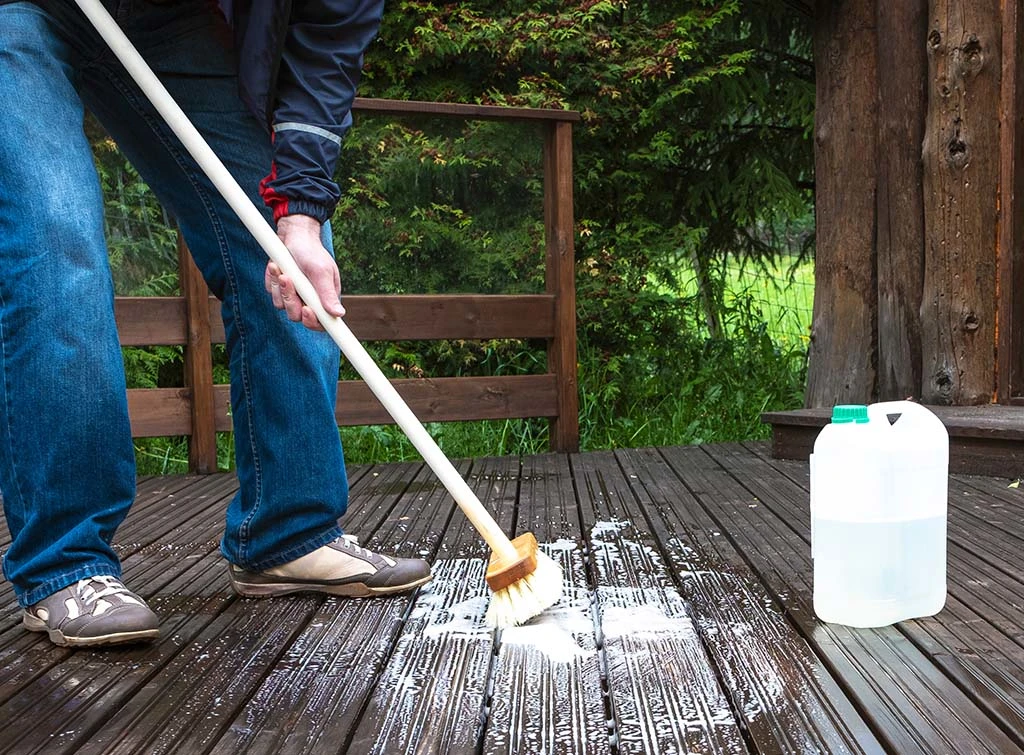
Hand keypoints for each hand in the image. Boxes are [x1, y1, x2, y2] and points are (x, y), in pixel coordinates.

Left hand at [265, 214, 345, 329]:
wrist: (294, 235)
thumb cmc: (312, 252)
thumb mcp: (322, 272)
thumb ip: (328, 294)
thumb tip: (339, 314)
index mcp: (325, 299)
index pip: (322, 322)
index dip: (313, 322)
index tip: (307, 310)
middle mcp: (310, 300)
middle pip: (298, 317)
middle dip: (291, 299)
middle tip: (289, 280)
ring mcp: (294, 296)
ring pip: (282, 306)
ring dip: (280, 288)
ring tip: (282, 270)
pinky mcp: (280, 289)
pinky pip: (273, 294)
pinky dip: (273, 281)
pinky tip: (276, 267)